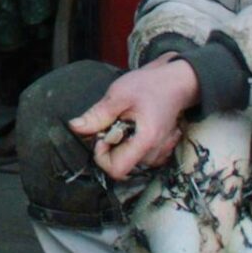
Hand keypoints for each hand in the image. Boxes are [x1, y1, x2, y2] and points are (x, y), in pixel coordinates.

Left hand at [67, 54, 199, 179]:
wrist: (177, 82)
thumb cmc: (150, 85)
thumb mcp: (118, 94)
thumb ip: (97, 115)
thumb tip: (75, 128)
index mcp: (146, 141)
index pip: (116, 170)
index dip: (102, 155)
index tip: (103, 134)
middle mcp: (156, 153)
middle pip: (121, 165)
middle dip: (111, 147)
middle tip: (115, 122)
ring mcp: (160, 154)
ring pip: (129, 162)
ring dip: (121, 145)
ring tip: (127, 122)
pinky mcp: (161, 152)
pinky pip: (139, 158)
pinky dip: (132, 145)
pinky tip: (135, 128)